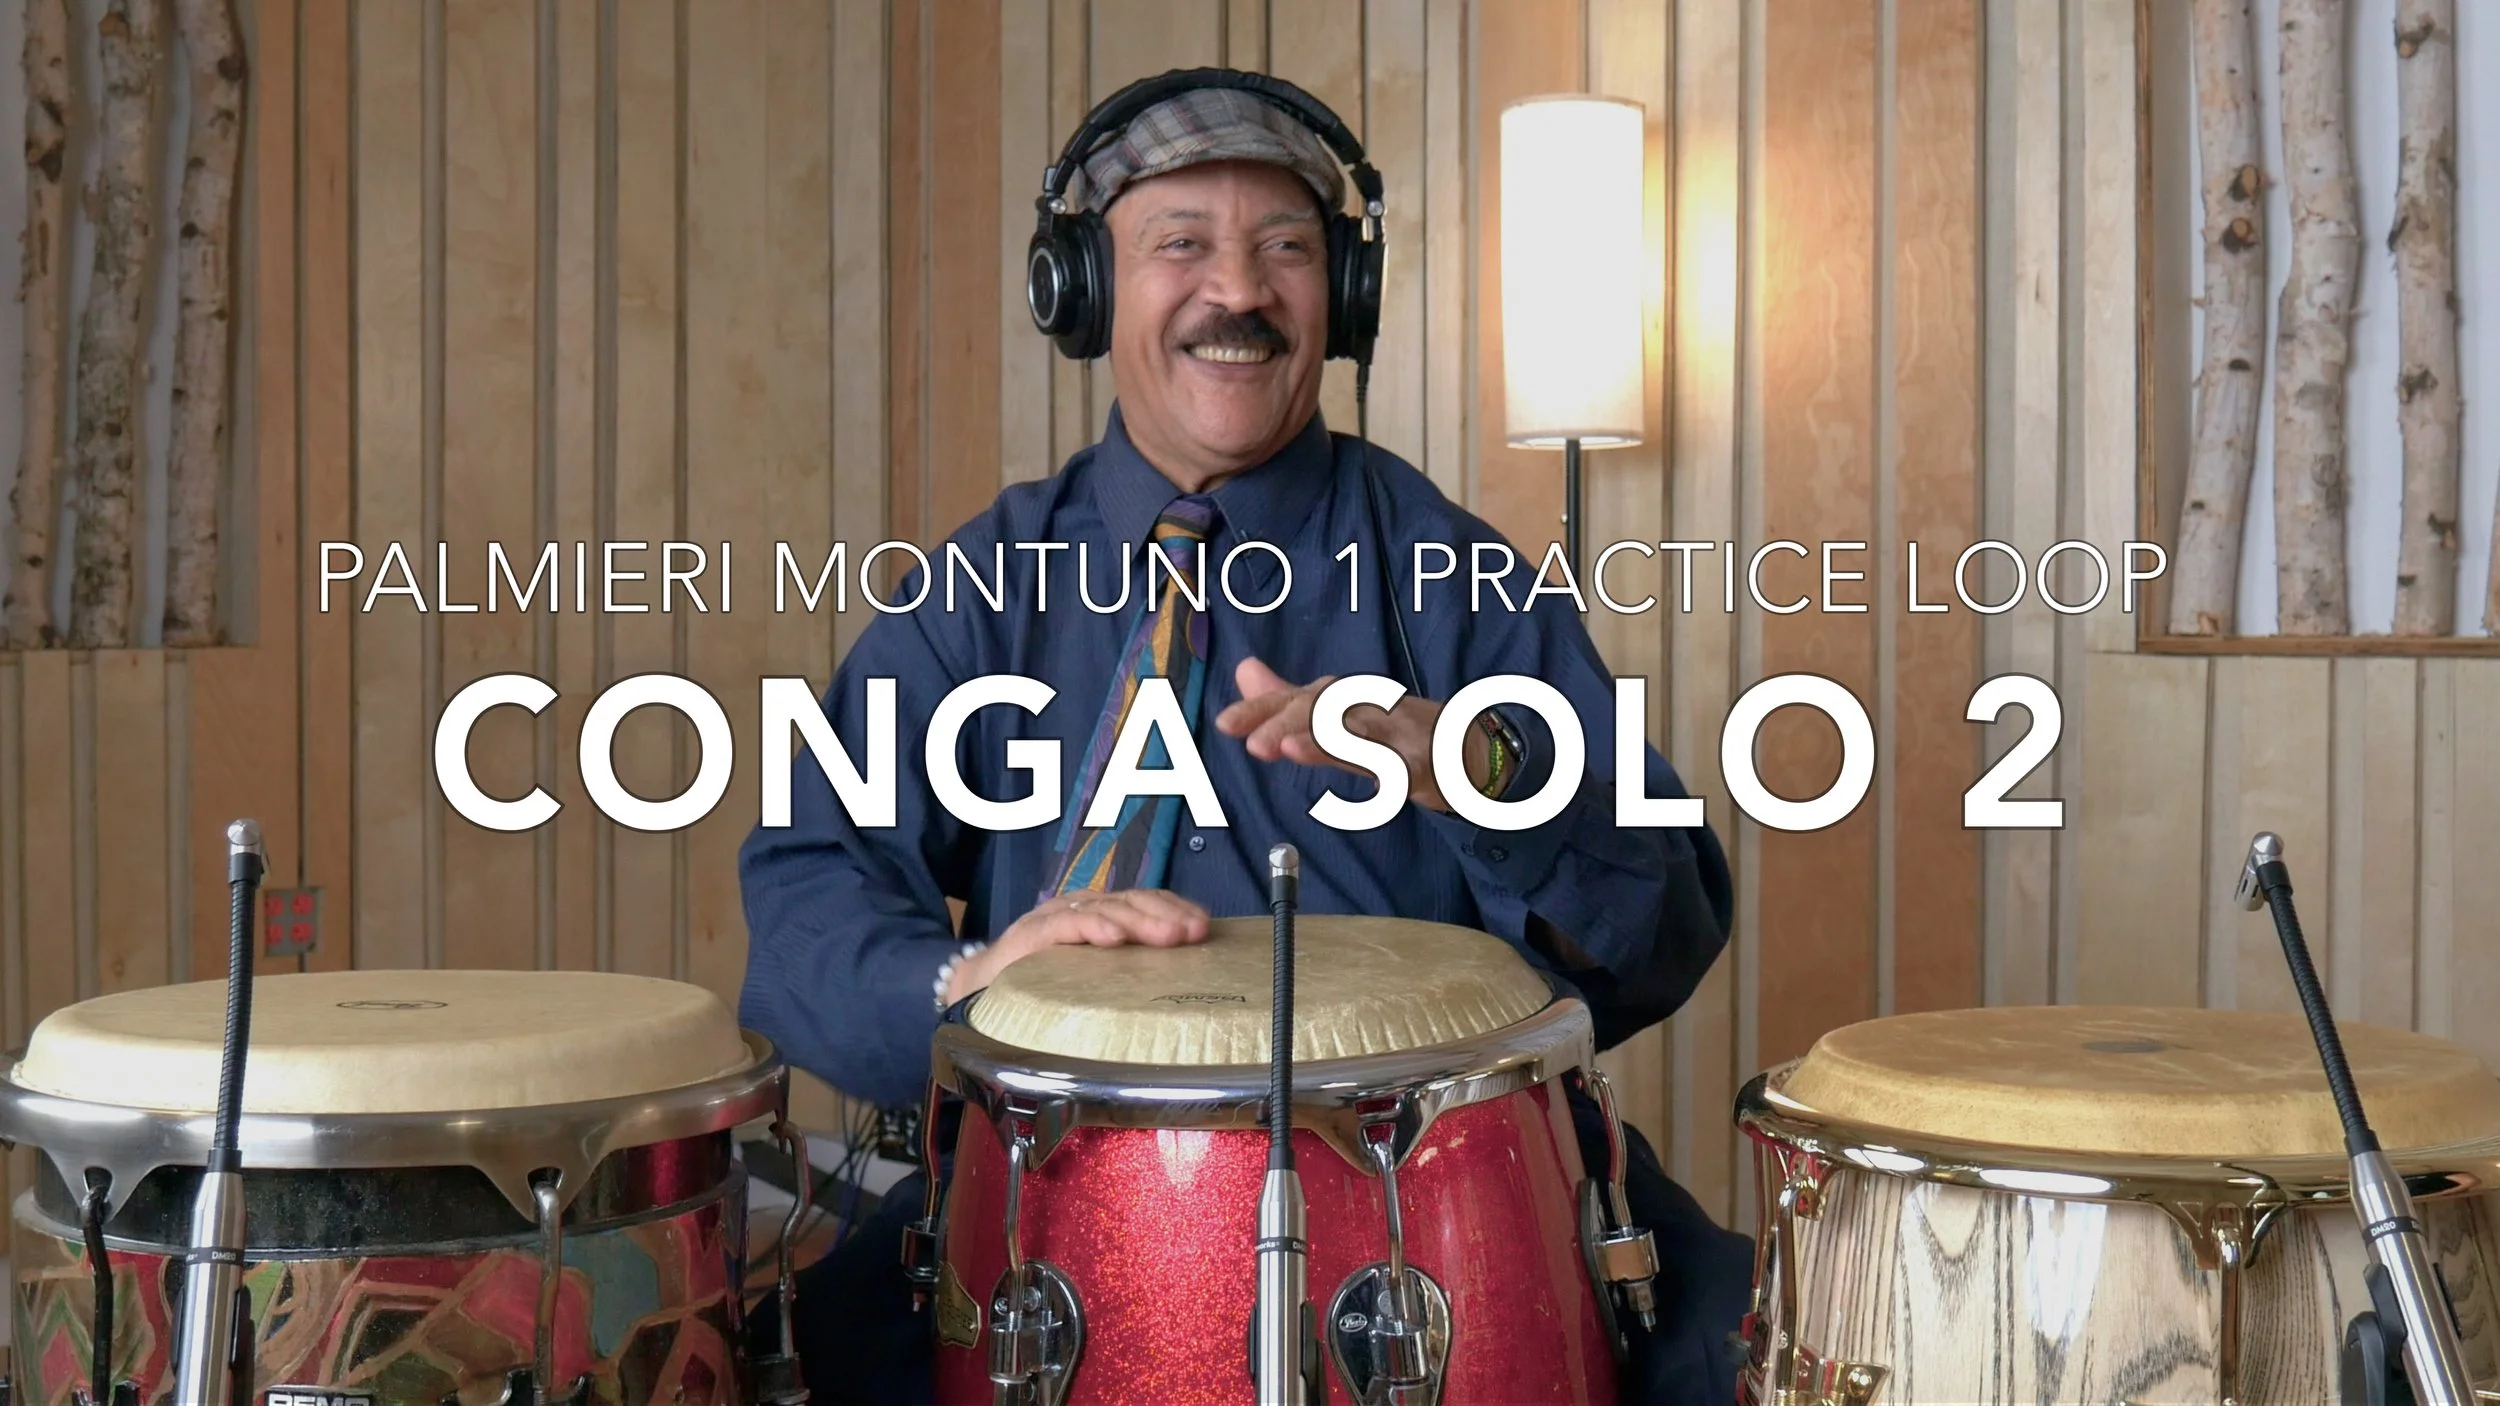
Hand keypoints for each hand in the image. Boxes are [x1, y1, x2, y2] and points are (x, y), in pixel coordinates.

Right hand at [943, 888, 1210, 1003]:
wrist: (977, 990)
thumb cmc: (1043, 983)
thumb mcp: (1093, 974)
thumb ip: (1127, 969)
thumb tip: (1183, 983)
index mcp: (1100, 914)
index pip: (1145, 900)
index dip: (1176, 908)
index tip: (1204, 927)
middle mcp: (1080, 909)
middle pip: (1131, 901)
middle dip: (1167, 915)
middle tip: (1195, 933)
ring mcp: (1054, 918)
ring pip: (1104, 909)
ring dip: (1139, 921)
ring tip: (1168, 937)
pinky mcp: (1028, 937)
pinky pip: (1063, 927)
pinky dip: (1090, 928)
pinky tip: (1112, 938)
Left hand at [1212, 657, 1489, 813]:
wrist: (1470, 748)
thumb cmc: (1396, 733)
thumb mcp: (1340, 715)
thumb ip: (1291, 700)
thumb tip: (1244, 671)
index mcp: (1347, 699)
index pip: (1298, 698)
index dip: (1262, 709)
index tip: (1224, 724)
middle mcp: (1371, 709)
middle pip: (1328, 709)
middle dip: (1289, 723)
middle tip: (1255, 745)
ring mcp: (1403, 736)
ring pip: (1365, 736)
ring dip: (1330, 741)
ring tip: (1291, 747)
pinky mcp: (1432, 765)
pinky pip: (1413, 771)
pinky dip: (1398, 777)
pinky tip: (1381, 789)